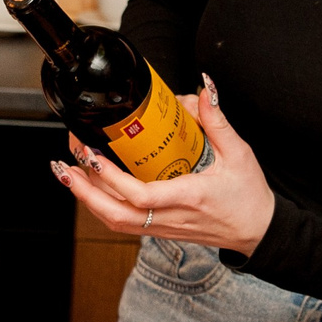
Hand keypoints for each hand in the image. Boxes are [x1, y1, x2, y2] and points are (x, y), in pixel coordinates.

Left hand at [50, 73, 275, 254]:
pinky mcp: (161, 230)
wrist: (258, 233)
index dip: (111, 178)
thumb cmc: (249, 197)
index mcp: (189, 197)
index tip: (92, 156)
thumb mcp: (239, 154)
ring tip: (69, 174)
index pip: (141, 196)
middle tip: (64, 165)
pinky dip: (102, 207)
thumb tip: (203, 89)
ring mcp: (163, 227)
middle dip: (84, 192)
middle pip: (115, 215)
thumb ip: (217, 120)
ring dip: (87, 200)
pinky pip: (124, 223)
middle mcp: (171, 217)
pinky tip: (92, 188)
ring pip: (115, 222)